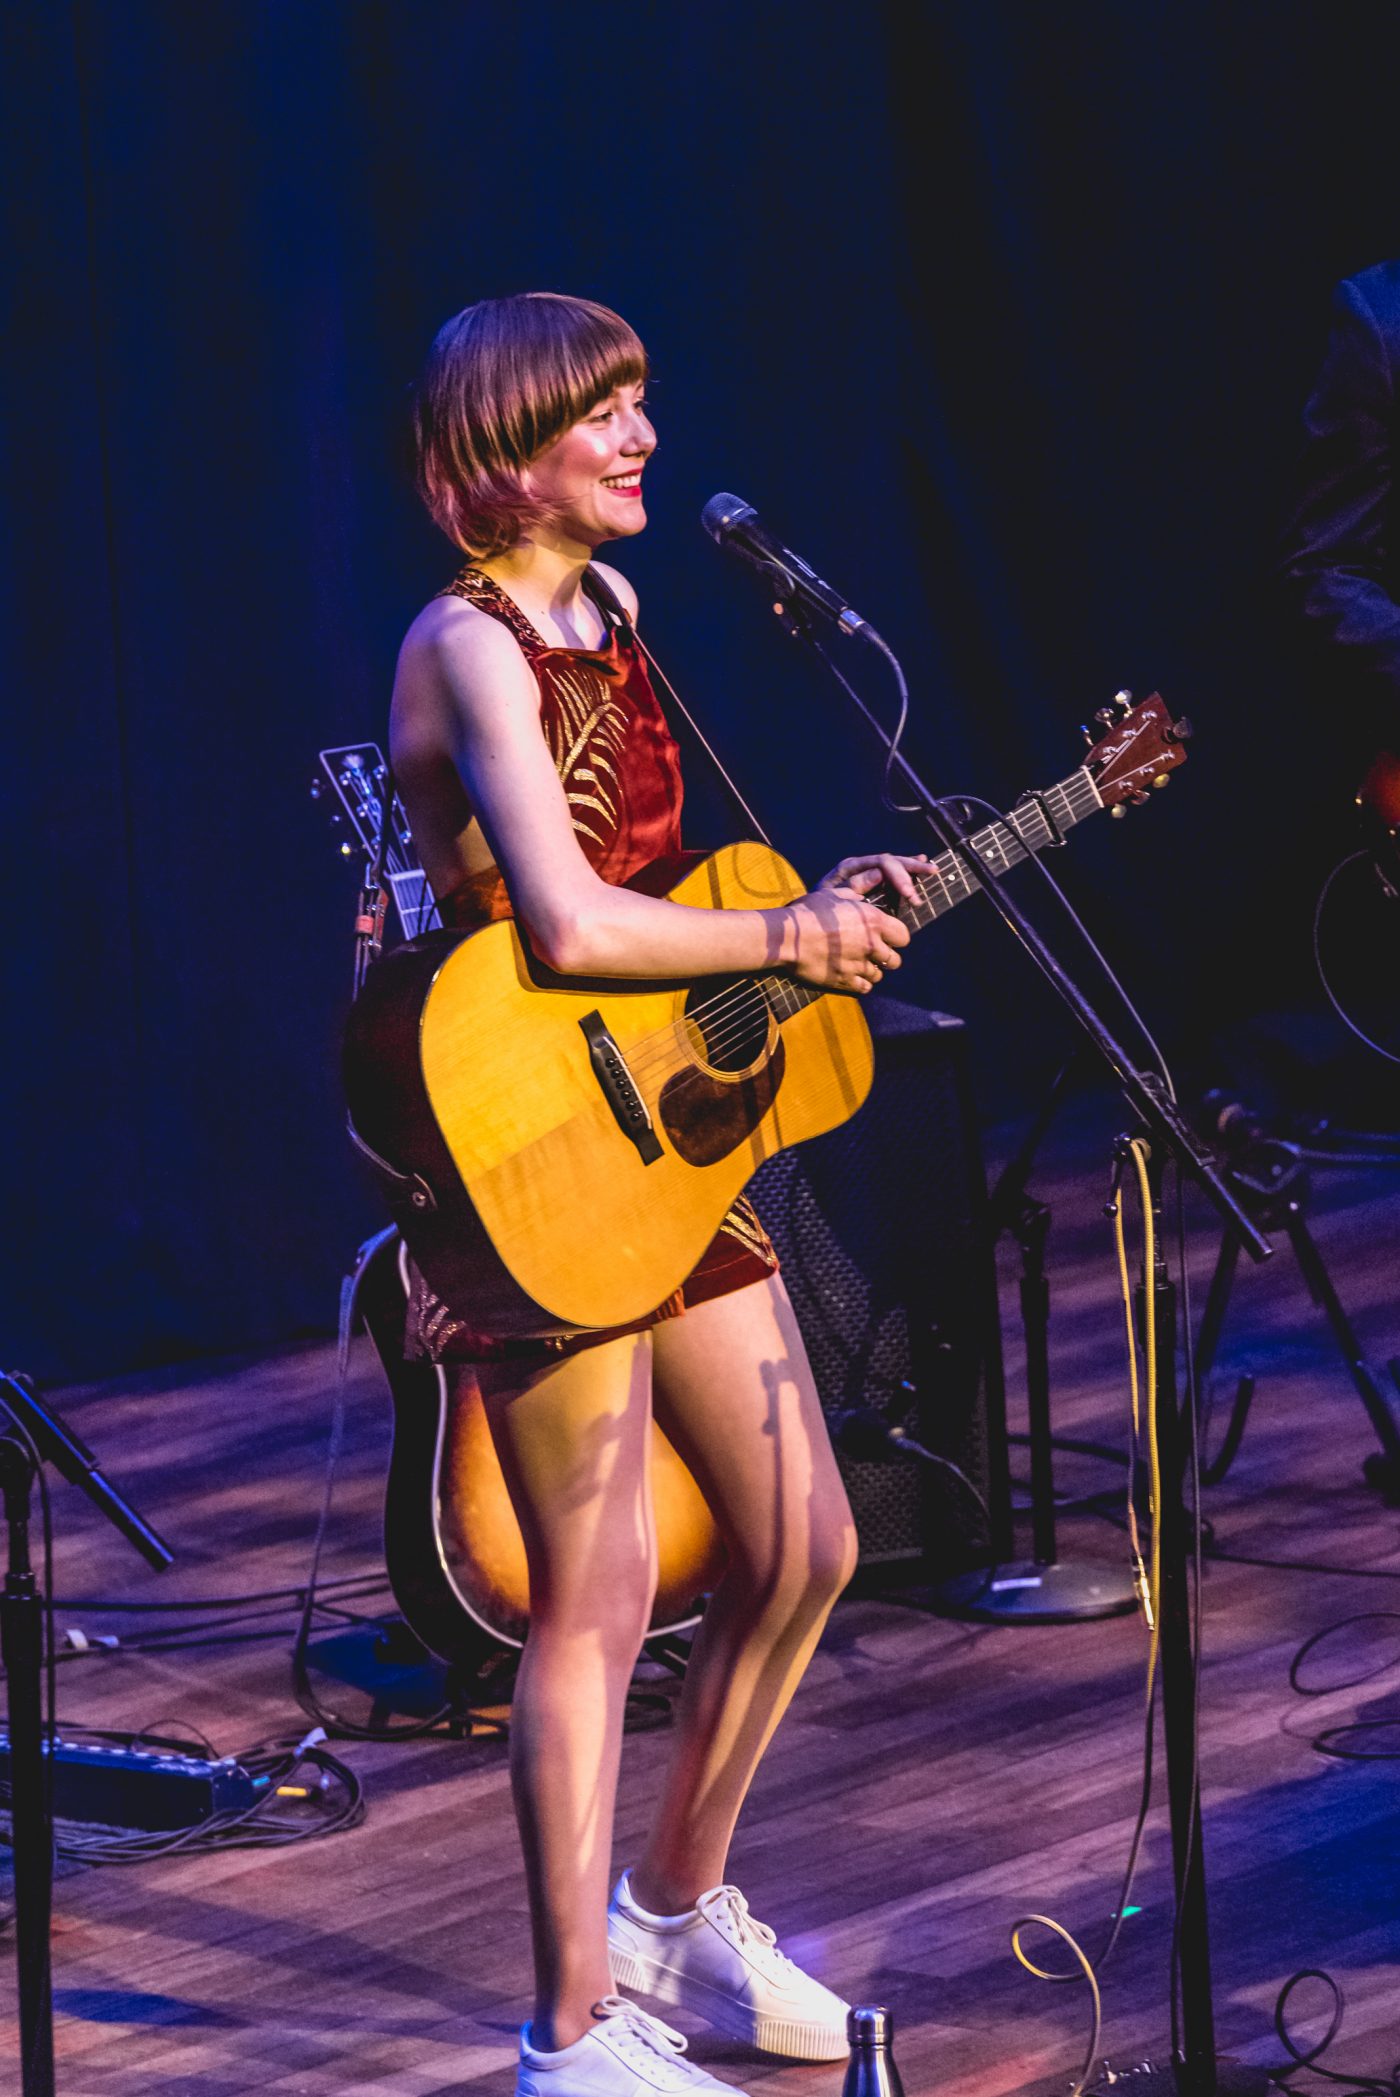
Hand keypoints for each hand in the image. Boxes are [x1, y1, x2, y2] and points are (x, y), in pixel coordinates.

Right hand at [780, 884, 910, 993]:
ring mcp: (859, 965)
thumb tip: (868, 885)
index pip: (904, 936)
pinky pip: (865, 987)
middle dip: (886, 957)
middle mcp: (871, 945)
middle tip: (872, 952)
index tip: (887, 936)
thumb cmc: (808, 912)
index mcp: (873, 921)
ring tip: (858, 963)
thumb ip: (855, 891)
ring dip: (871, 970)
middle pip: (895, 960)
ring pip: (879, 975)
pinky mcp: (845, 980)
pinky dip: (861, 983)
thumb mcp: (833, 894)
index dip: (896, 937)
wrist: (787, 937)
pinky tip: (851, 975)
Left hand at [819, 851, 937, 905]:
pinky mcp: (869, 881)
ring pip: (894, 863)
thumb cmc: (818, 909)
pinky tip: (921, 864)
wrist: (806, 917)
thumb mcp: (832, 898)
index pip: (882, 863)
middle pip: (891, 861)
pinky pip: (892, 872)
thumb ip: (854, 885)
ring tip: (932, 869)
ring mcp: (865, 872)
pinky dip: (907, 869)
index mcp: (851, 867)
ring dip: (914, 867)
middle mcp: (860, 866)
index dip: (899, 876)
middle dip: (912, 869)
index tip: (911, 895)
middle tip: (931, 875)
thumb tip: (880, 874)